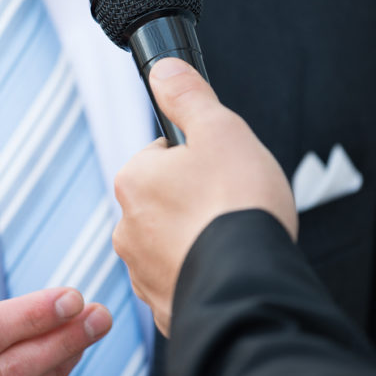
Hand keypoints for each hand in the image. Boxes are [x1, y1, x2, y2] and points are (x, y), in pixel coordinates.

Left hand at [112, 58, 296, 336]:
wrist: (249, 286)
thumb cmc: (236, 209)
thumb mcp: (220, 129)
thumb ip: (188, 95)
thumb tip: (164, 69)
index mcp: (135, 179)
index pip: (161, 156)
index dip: (196, 157)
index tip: (219, 168)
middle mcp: (127, 226)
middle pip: (165, 199)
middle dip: (194, 200)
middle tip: (230, 204)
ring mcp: (141, 269)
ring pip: (171, 241)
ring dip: (195, 238)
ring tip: (230, 238)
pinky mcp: (162, 305)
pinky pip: (180, 278)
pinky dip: (198, 272)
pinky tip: (223, 267)